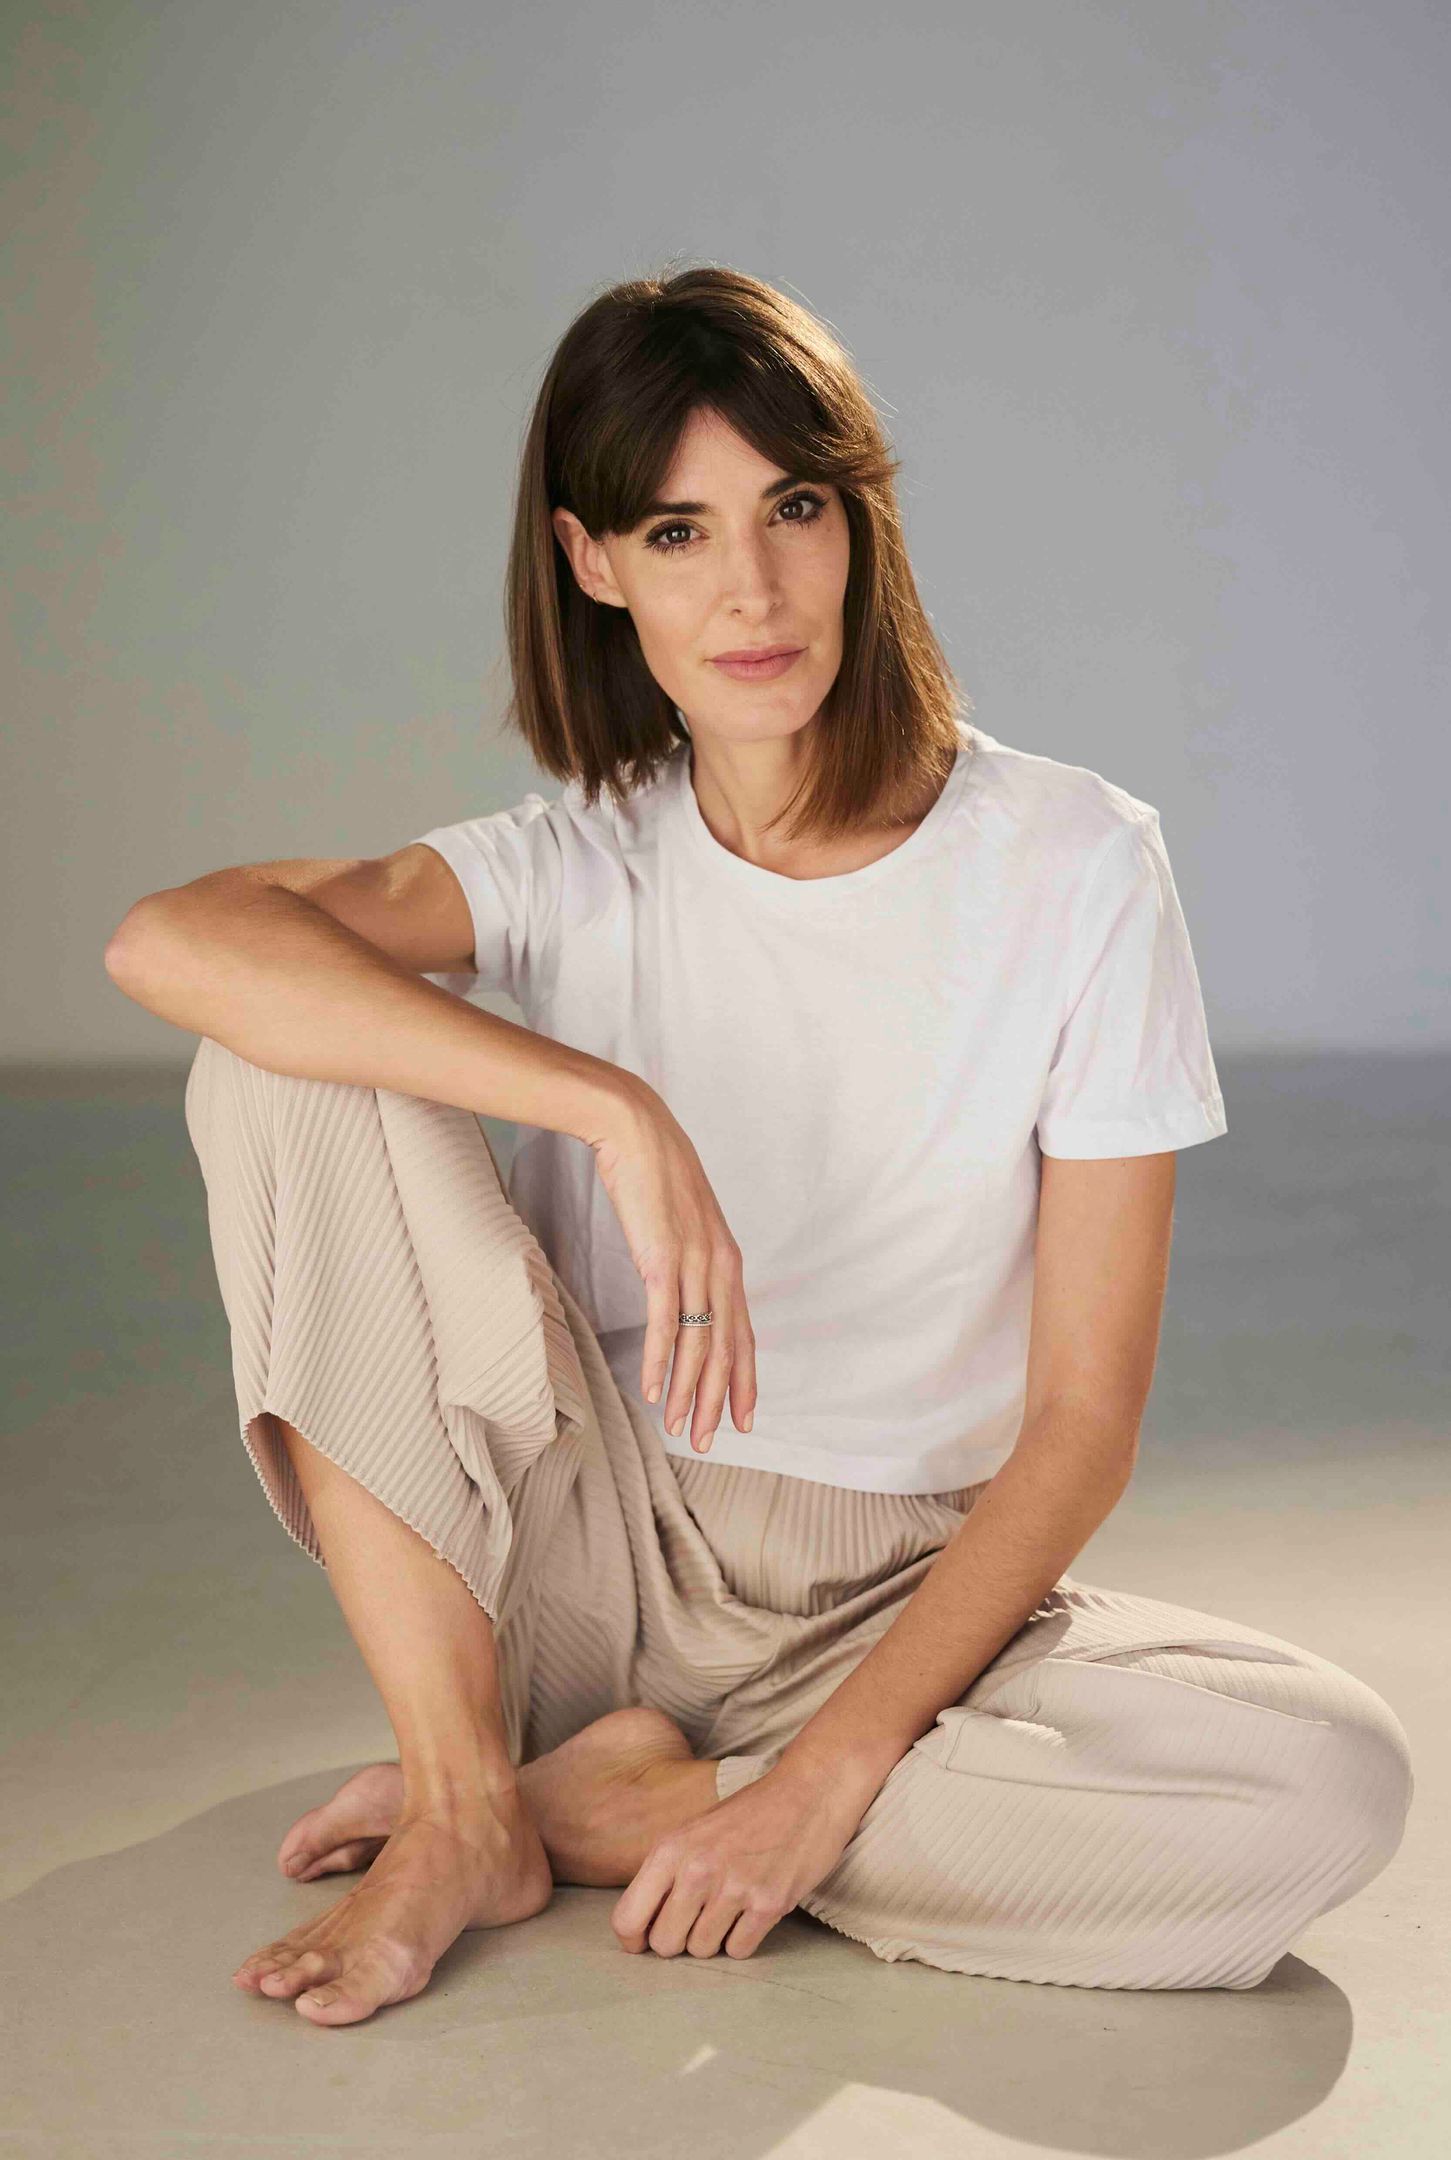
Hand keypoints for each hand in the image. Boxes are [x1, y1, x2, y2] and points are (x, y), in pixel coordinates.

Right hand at [587, 1084, 757, 1452]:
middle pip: (726, 1349)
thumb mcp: (684, 1222)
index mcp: (727, 1261)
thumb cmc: (655, 1175)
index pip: (743, 1334)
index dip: (743, 1380)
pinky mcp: (662, 1260)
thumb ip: (691, 1257)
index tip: (740, 1418)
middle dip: (716, 1401)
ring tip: (677, 1428)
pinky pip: (665, 1323)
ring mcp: (694, 1264)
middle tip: (706, 1441)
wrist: (636, 1131)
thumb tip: (683, 1287)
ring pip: (698, 1344)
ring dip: (687, 1392)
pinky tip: (651, 1390)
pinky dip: (658, 1361)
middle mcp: (719, 1266)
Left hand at [609, 1764, 866, 1959]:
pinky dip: (743, 1940)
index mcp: (671, 1849)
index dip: (634, 1939)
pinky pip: (739, 1951)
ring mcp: (734, 1888)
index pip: (626, 1920)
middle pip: (664, 1945)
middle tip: (697, 1919)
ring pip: (702, 1951)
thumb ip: (665, 1875)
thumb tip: (639, 1930)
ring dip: (714, 1938)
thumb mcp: (692, 1832)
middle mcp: (697, 1869)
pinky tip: (751, 1911)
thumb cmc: (746, 1816)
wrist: (807, 1793)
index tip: (647, 1938)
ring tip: (729, 1908)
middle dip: (679, 1940)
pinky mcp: (768, 1903)